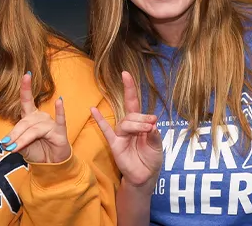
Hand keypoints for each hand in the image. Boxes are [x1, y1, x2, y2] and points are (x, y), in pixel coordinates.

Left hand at [1, 72, 71, 163]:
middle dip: (15, 134)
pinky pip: (60, 120)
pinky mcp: (60, 131)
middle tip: (6, 145)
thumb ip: (15, 142)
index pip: (27, 100)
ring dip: (23, 139)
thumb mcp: (22, 147)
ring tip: (15, 148)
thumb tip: (5, 143)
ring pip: (34, 128)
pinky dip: (60, 111)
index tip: (26, 75)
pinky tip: (59, 101)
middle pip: (25, 122)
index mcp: (30, 117)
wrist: (50, 164)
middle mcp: (41, 117)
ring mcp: (51, 123)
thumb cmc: (36, 151)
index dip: (26, 88)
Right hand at [91, 71, 162, 187]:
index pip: (133, 103)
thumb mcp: (158, 146)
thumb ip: (155, 135)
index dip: (130, 88)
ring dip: (137, 125)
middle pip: (132, 114)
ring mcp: (120, 135)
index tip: (126, 74)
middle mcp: (129, 126)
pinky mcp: (115, 144)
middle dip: (143, 118)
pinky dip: (100, 120)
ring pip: (125, 123)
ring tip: (147, 131)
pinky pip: (106, 131)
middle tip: (152, 125)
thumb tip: (152, 124)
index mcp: (140, 124)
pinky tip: (93, 110)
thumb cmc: (151, 160)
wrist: (145, 177)